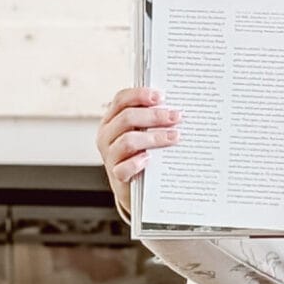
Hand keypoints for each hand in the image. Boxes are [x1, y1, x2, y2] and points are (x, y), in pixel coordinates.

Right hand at [98, 85, 178, 213]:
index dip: (140, 94)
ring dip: (154, 137)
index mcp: (112, 120)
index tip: (161, 97)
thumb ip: (152, 119)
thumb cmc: (142, 154)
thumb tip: (175, 108)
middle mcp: (107, 135)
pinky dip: (137, 162)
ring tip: (174, 137)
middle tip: (176, 117)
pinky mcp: (116, 176)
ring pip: (128, 141)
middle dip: (154, 116)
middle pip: (126, 118)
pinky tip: (150, 159)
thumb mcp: (143, 133)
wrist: (135, 189)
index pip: (121, 99)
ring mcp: (110, 156)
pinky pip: (124, 168)